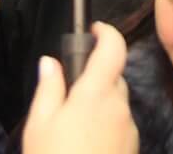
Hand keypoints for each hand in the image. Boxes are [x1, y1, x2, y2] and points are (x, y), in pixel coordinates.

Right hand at [23, 23, 137, 153]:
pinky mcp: (132, 146)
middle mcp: (119, 106)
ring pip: (116, 103)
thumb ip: (49, 88)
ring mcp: (129, 127)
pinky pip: (119, 125)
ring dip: (99, 105)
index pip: (114, 48)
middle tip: (67, 96)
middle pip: (113, 78)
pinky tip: (84, 143)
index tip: (95, 29)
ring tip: (71, 128)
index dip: (107, 32)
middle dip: (94, 79)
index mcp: (96, 93)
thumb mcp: (40, 123)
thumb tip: (51, 62)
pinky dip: (105, 125)